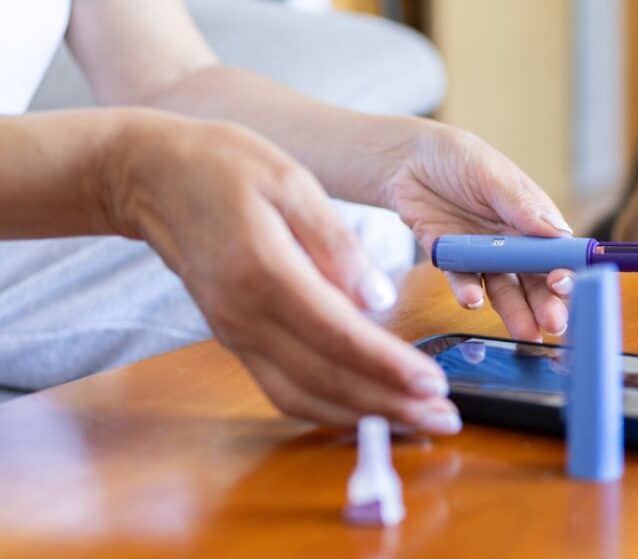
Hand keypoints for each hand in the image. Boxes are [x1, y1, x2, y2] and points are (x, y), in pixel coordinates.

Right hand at [101, 110, 459, 433]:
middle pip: (326, 380)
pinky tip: (364, 409)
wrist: (151, 176)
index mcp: (265, 272)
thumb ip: (337, 245)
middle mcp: (245, 316)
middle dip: (391, 406)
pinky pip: (283, 389)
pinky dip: (327, 408)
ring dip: (363, 418)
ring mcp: (235, 334)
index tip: (435, 385)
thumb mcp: (292, 183)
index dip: (390, 366)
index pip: (339, 336)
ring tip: (415, 422)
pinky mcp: (234, 339)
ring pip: (303, 397)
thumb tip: (378, 300)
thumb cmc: (225, 166)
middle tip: (445, 419)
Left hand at [381, 123, 575, 340]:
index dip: (566, 269)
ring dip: (516, 311)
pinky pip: (463, 281)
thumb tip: (559, 233)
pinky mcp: (452, 262)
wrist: (406, 160)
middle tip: (554, 325)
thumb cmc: (457, 157)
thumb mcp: (491, 174)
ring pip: (505, 290)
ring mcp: (484, 255)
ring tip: (525, 332)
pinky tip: (473, 300)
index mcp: (533, 219)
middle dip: (547, 303)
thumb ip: (521, 205)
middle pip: (536, 280)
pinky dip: (469, 292)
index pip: (558, 251)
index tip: (566, 284)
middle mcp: (513, 242)